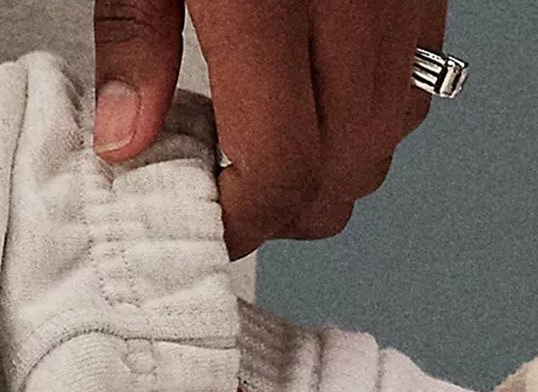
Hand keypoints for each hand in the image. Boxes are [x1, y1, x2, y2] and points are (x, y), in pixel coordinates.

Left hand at [92, 0, 447, 260]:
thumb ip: (136, 41)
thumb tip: (127, 142)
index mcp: (271, 2)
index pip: (280, 169)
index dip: (242, 220)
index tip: (206, 224)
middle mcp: (352, 7)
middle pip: (343, 177)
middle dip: (287, 211)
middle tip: (230, 196)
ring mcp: (399, 1)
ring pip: (385, 143)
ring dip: (332, 169)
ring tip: (269, 141)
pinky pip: (410, 89)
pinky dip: (366, 117)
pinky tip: (316, 94)